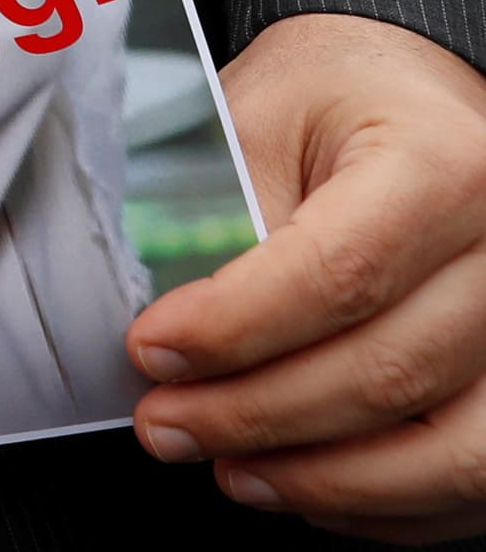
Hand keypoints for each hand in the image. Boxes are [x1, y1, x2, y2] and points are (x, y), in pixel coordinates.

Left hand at [130, 11, 485, 540]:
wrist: (415, 100)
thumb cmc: (336, 102)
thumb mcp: (260, 118)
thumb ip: (226, 218)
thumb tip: (178, 338)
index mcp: (444, 164)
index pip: (339, 273)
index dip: (235, 330)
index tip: (152, 352)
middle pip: (391, 371)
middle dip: (259, 417)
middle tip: (167, 427)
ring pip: (453, 450)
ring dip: (329, 480)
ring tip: (233, 471)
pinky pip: (477, 479)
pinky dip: (389, 504)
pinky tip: (307, 486)